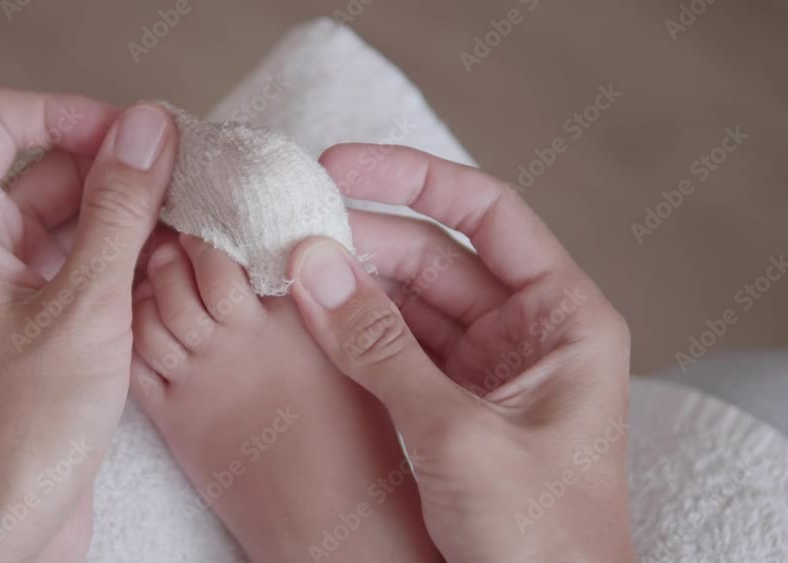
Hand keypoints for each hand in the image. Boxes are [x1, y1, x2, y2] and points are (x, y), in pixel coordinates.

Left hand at [0, 89, 176, 562]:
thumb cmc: (20, 429)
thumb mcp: (84, 304)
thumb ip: (118, 211)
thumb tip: (148, 132)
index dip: (66, 114)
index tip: (132, 136)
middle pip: (45, 172)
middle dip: (114, 170)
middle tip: (185, 180)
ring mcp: (7, 291)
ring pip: (70, 222)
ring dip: (126, 220)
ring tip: (190, 226)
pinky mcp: (39, 328)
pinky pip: (80, 268)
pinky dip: (123, 262)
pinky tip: (171, 271)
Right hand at [287, 144, 635, 561]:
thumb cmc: (542, 540)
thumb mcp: (458, 435)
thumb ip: (382, 349)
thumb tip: (312, 264)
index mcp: (563, 317)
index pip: (484, 212)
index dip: (411, 178)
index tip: (339, 166)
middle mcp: (525, 332)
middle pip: (433, 255)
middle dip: (362, 239)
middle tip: (287, 230)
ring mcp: (482, 370)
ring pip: (405, 302)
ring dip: (347, 285)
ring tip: (281, 270)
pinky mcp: (448, 407)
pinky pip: (392, 350)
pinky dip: (348, 333)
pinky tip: (303, 317)